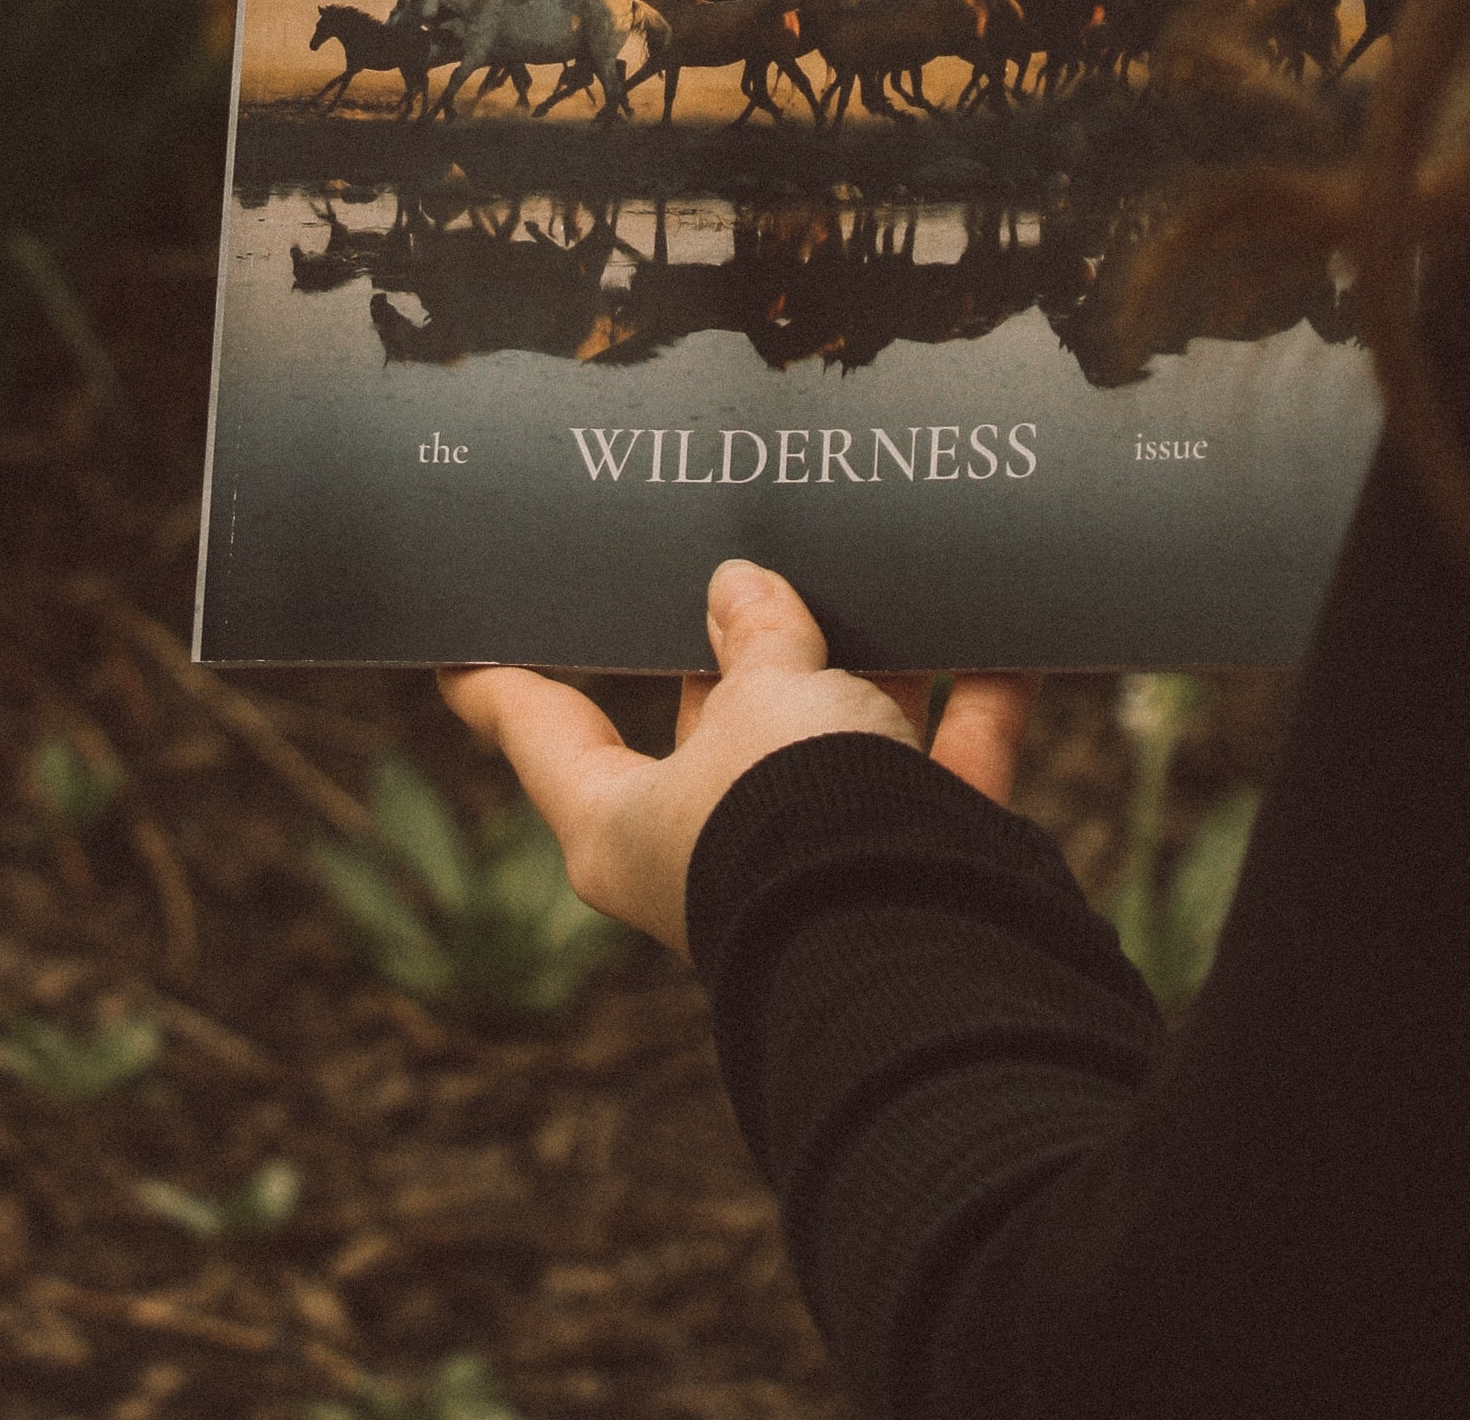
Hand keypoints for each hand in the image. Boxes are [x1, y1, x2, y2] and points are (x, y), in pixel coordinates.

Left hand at [441, 559, 1037, 958]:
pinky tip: (1014, 630)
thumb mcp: (761, 696)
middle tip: (739, 532)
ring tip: (888, 555)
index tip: (456, 639)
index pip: (542, 729)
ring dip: (874, 656)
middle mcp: (718, 841)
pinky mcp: (925, 859)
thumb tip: (744, 590)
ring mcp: (823, 852)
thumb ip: (756, 634)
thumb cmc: (794, 814)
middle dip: (741, 632)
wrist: (924, 936)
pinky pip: (951, 762)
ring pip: (842, 730)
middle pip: (714, 713)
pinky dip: (982, 698)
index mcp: (627, 820)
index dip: (499, 679)